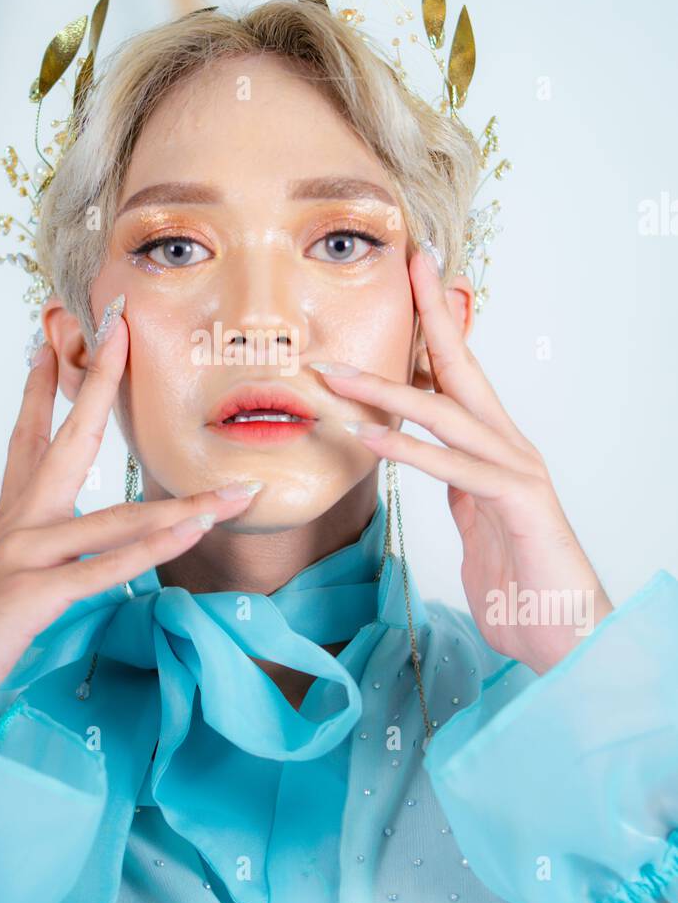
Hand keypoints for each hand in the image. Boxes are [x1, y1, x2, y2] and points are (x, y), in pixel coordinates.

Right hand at [0, 308, 260, 732]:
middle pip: (66, 438)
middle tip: (122, 329)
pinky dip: (154, 549)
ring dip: (183, 506)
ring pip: (113, 515)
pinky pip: (106, 567)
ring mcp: (27, 554)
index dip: (44, 384)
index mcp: (8, 515)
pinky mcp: (36, 594)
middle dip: (97, 382)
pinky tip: (192, 532)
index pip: (28, 435)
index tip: (57, 337)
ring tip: (234, 491)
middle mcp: (19, 523)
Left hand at [310, 247, 612, 673]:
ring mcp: (516, 472)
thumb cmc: (520, 582)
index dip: (434, 324)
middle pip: (462, 369)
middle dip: (429, 316)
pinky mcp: (518, 505)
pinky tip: (370, 438)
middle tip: (405, 265)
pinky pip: (455, 469)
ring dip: (386, 390)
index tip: (412, 276)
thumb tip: (421, 459)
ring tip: (335, 374)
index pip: (458, 375)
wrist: (567, 637)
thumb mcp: (475, 522)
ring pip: (447, 414)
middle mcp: (508, 448)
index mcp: (493, 448)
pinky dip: (410, 451)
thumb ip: (452, 484)